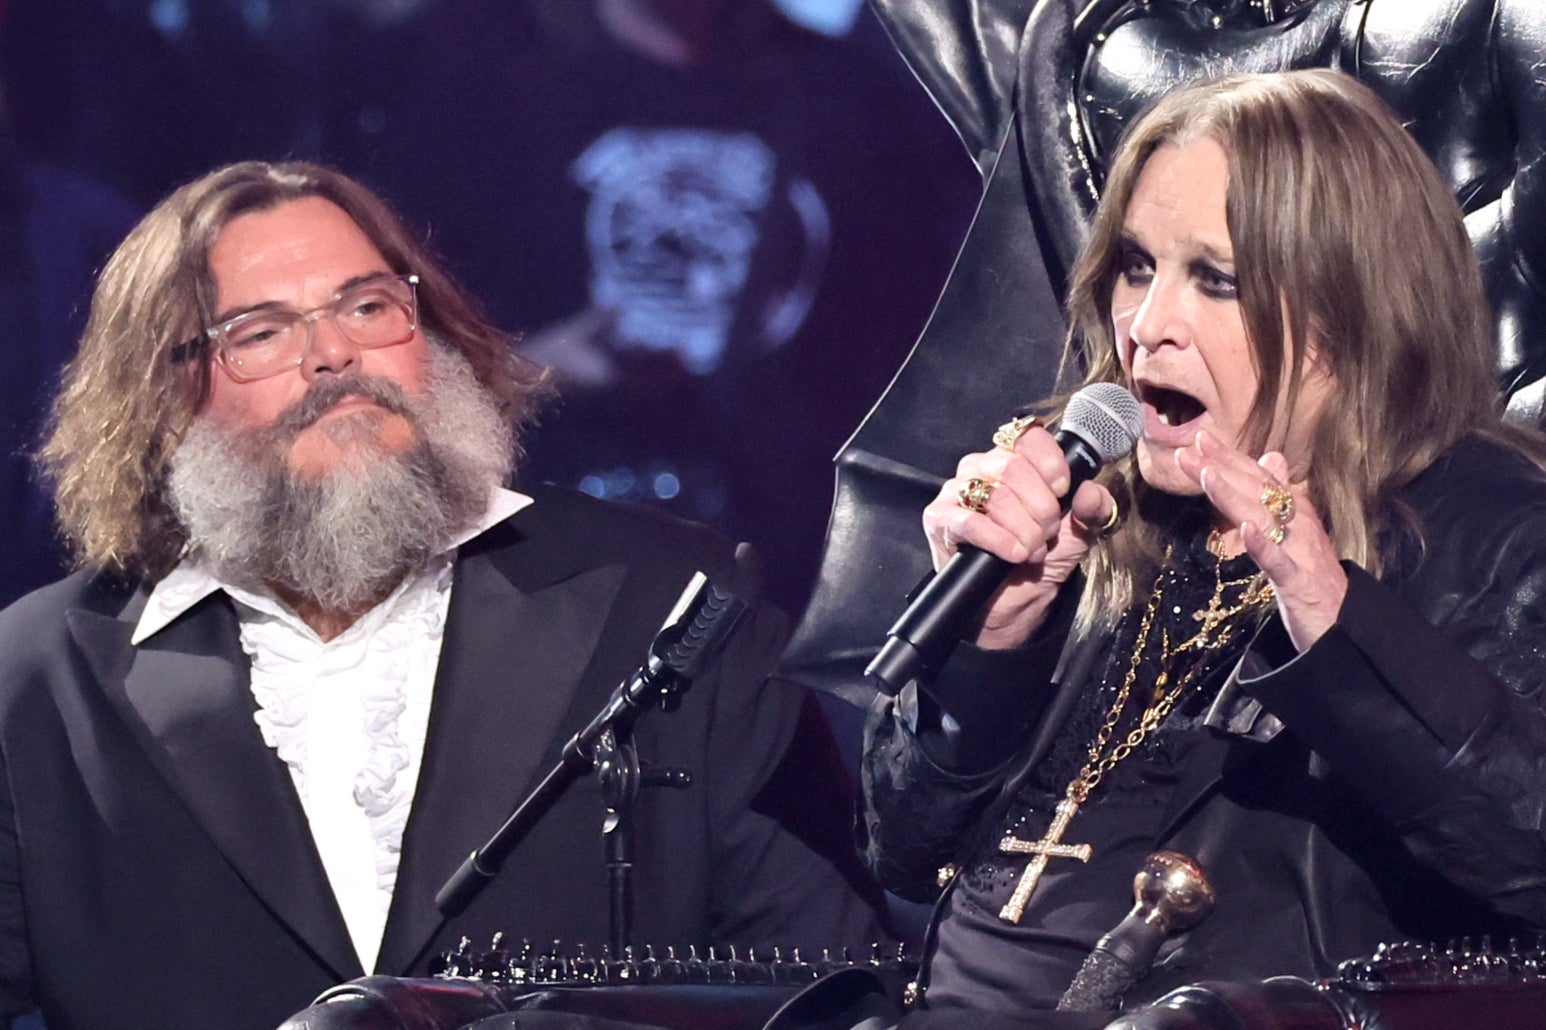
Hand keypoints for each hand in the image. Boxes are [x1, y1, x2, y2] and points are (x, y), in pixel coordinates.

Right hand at [923, 424, 1117, 649]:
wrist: (1013, 603)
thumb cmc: (1039, 557)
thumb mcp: (1077, 533)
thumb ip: (1092, 510)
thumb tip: (1091, 493)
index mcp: (1012, 459)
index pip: (1027, 436)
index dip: (1050, 463)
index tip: (1062, 491)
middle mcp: (979, 468)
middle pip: (1012, 466)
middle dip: (1040, 507)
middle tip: (1046, 533)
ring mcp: (954, 492)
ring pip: (995, 495)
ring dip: (1023, 529)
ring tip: (1031, 550)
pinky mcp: (939, 520)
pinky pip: (970, 522)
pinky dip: (999, 541)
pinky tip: (1014, 555)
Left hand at [1174, 429, 1346, 650]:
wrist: (1345, 619)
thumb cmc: (1314, 573)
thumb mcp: (1295, 530)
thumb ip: (1281, 494)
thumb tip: (1271, 457)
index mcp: (1295, 510)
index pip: (1257, 477)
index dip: (1229, 457)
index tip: (1200, 437)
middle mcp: (1297, 523)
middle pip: (1254, 490)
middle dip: (1219, 468)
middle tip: (1186, 449)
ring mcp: (1298, 551)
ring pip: (1261, 517)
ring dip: (1232, 494)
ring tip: (1206, 473)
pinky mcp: (1298, 581)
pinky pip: (1277, 561)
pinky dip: (1262, 544)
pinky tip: (1245, 528)